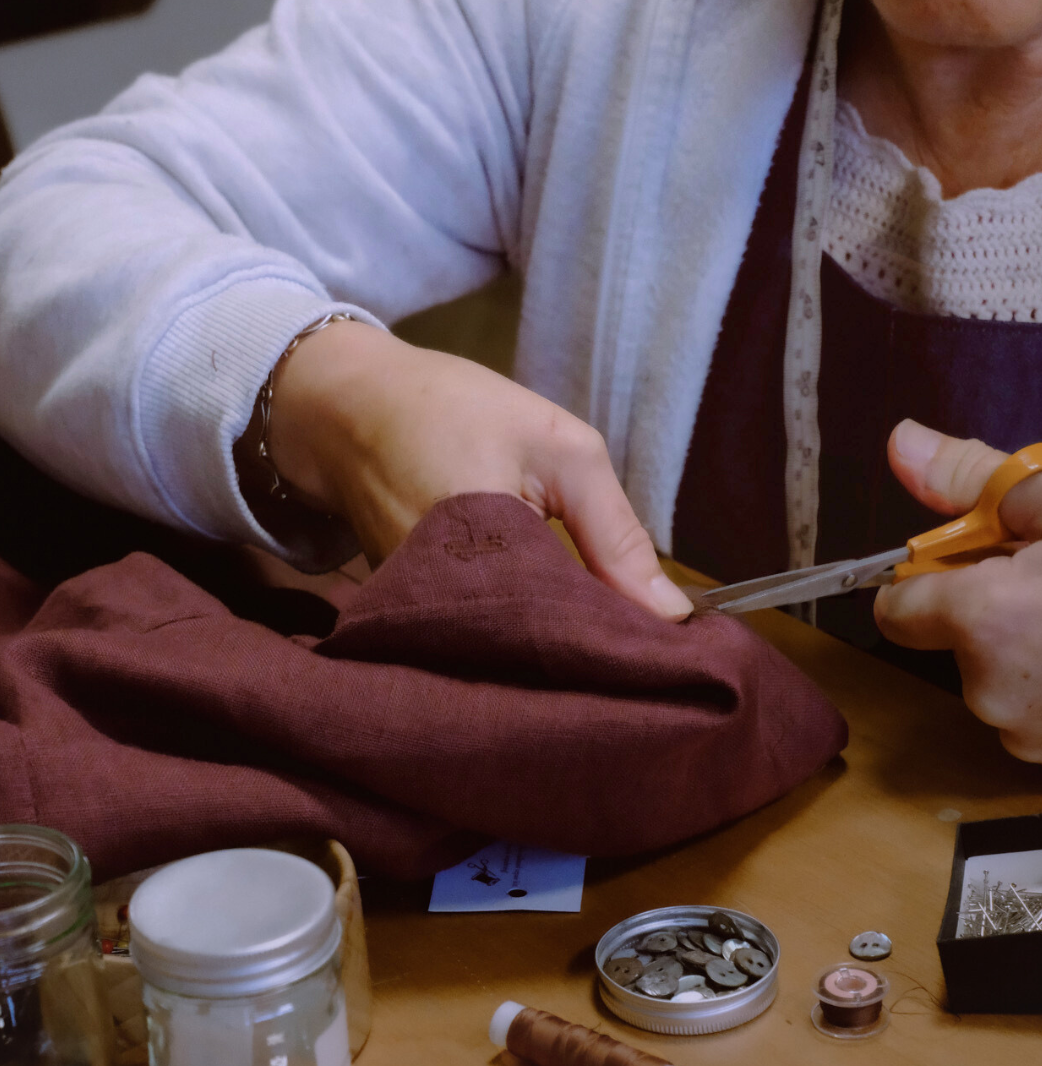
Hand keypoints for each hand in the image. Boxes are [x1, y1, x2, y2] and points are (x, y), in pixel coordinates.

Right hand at [266, 319, 692, 620]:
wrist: (344, 406)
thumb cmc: (454, 410)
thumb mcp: (558, 448)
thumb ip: (615, 533)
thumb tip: (674, 618)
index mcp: (485, 562)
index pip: (574, 634)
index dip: (624, 643)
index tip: (673, 652)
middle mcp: (443, 611)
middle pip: (540, 659)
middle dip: (593, 655)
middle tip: (646, 655)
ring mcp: (420, 622)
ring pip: (509, 654)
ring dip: (554, 646)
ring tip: (605, 645)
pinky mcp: (409, 622)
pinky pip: (478, 640)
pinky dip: (515, 632)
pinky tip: (547, 624)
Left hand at [875, 418, 1041, 780]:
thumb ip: (969, 478)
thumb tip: (902, 445)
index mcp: (982, 621)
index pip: (896, 610)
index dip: (923, 581)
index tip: (962, 565)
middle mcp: (996, 693)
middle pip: (958, 647)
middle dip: (993, 614)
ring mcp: (1040, 742)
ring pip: (1005, 686)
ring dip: (1034, 657)